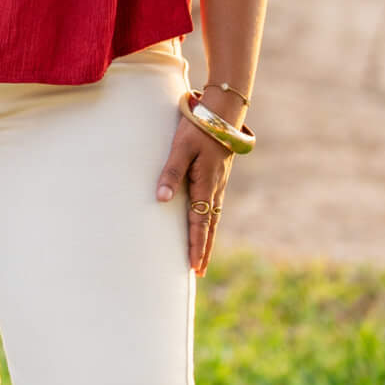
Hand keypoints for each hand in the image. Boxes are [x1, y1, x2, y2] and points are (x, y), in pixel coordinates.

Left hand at [156, 109, 232, 276]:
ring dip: (207, 238)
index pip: (199, 223)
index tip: (194, 266)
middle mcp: (215, 189)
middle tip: (199, 272)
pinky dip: (210, 223)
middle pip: (209, 226)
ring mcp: (218, 184)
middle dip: (204, 249)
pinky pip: (214, 207)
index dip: (196, 245)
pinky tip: (206, 227)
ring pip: (213, 218)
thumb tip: (161, 198)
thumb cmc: (198, 128)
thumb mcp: (180, 148)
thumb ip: (170, 172)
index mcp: (206, 185)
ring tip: (202, 257)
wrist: (222, 112)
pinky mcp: (218, 178)